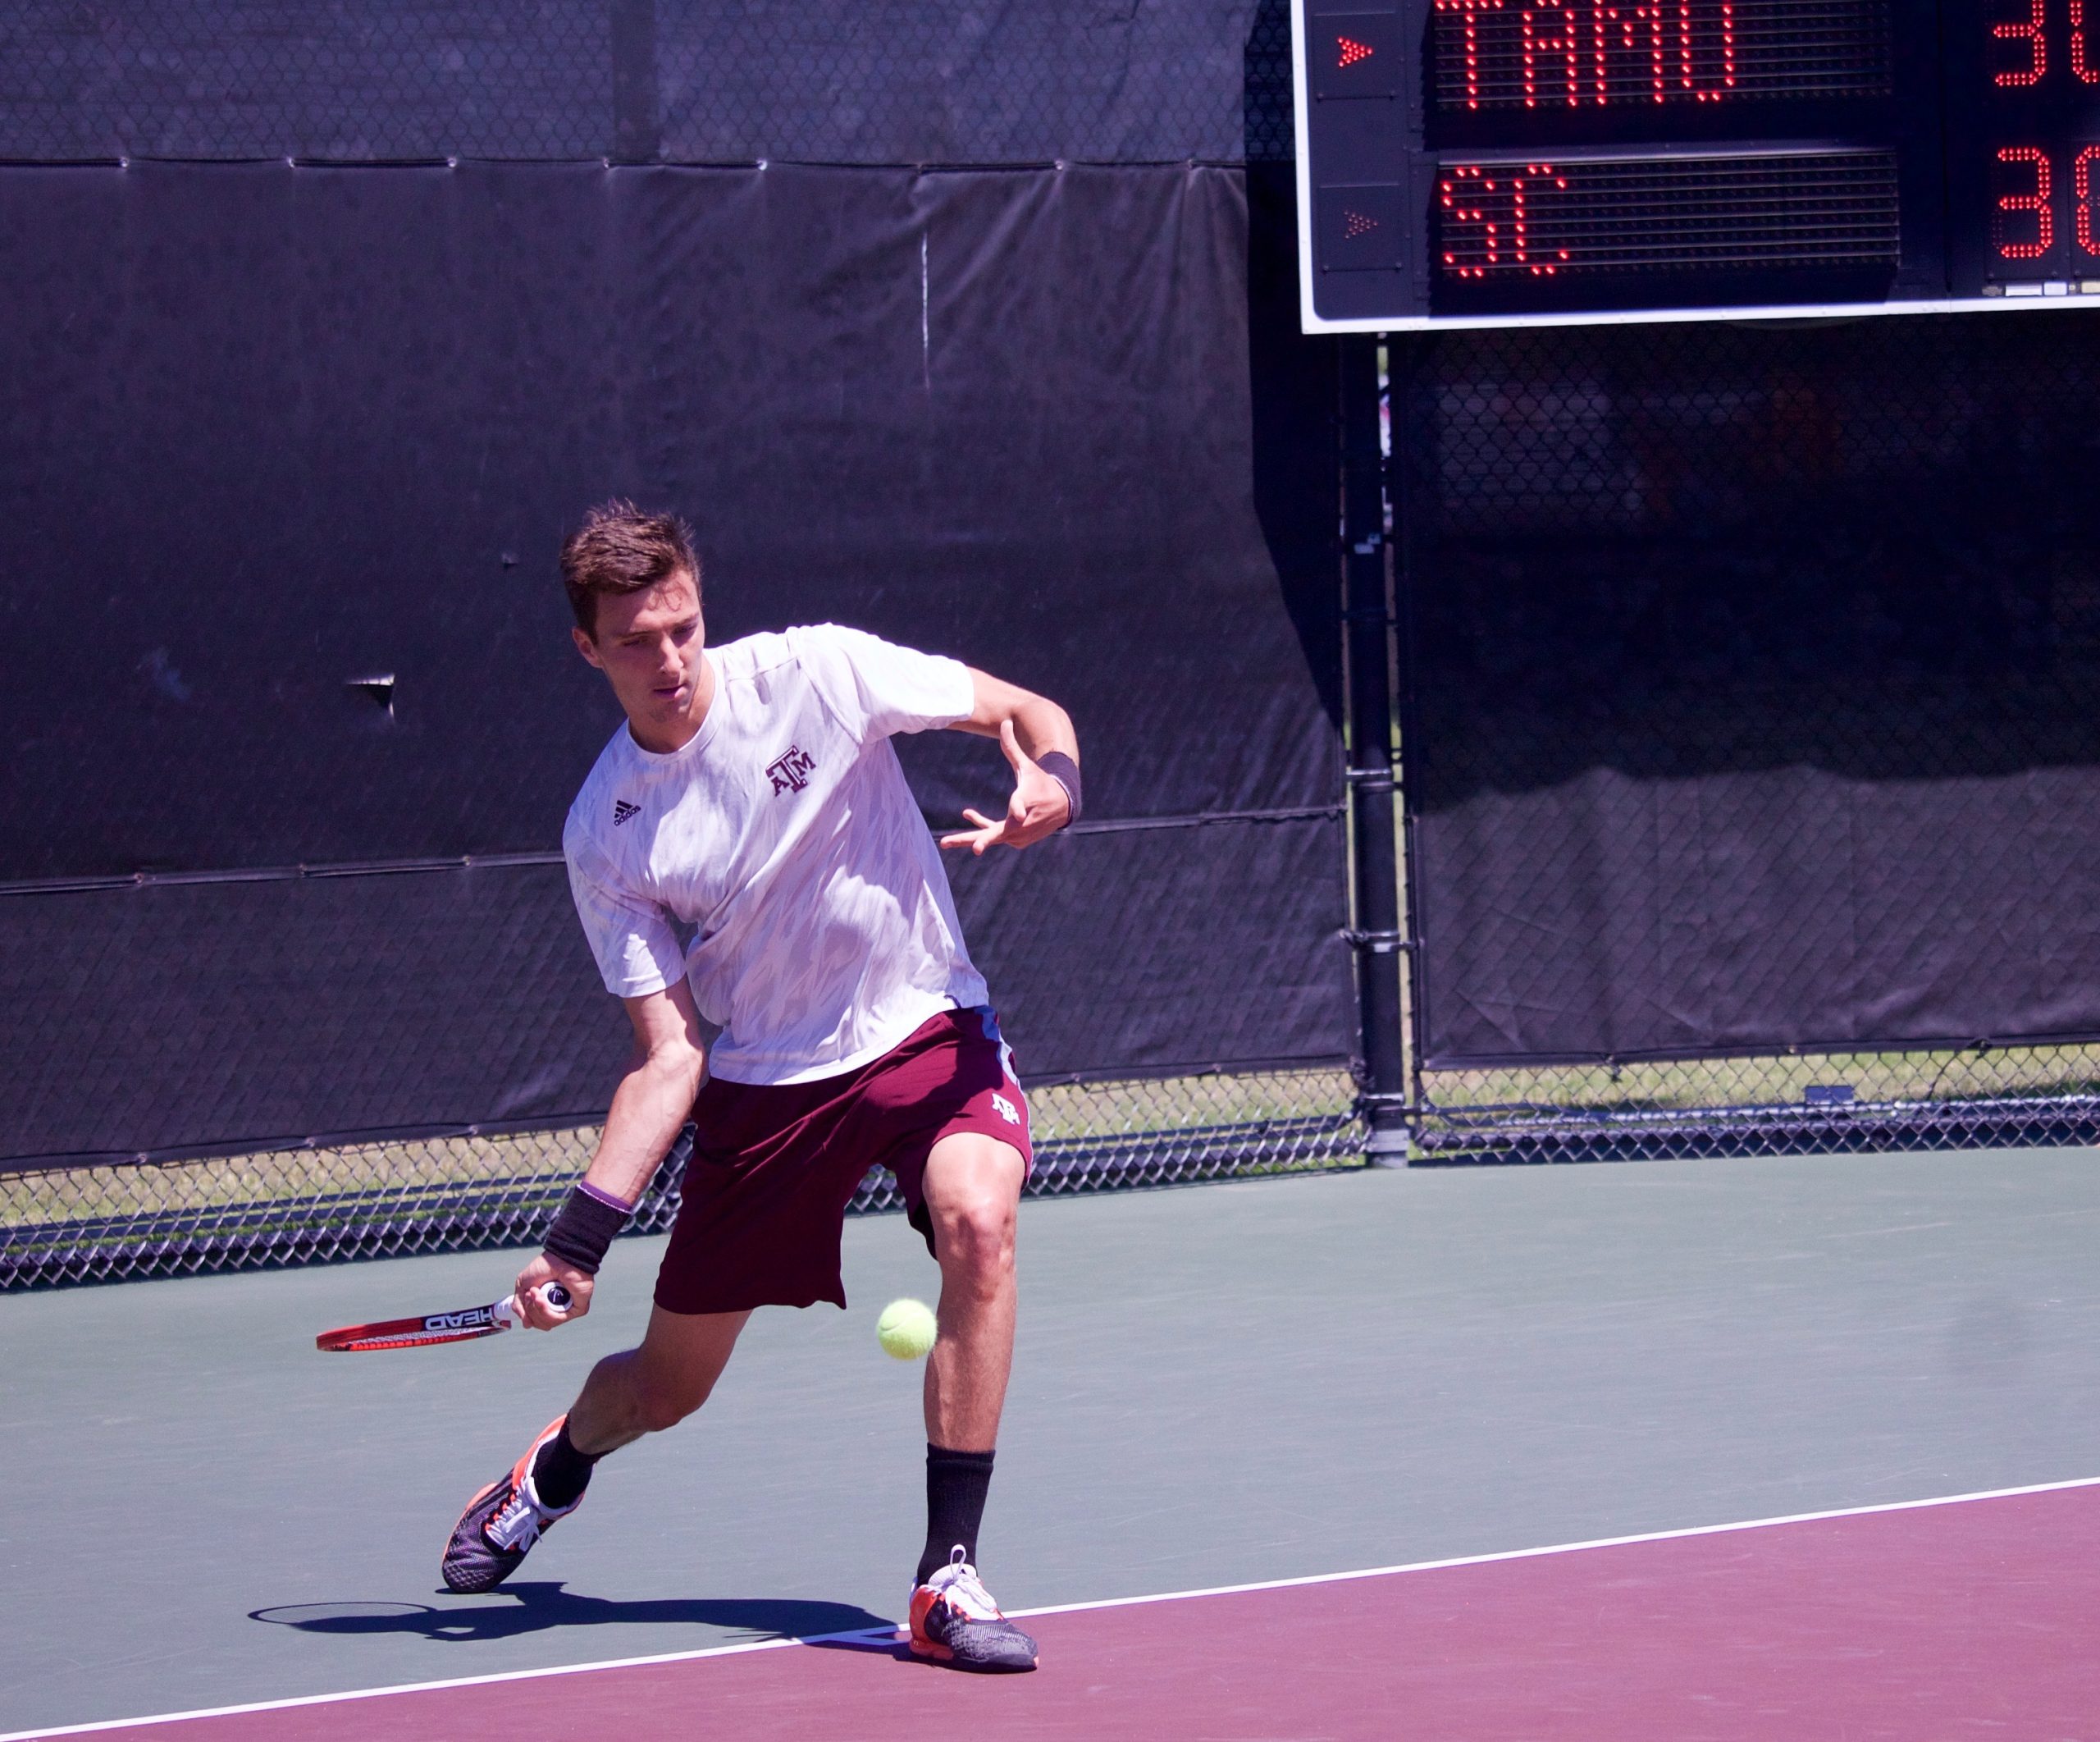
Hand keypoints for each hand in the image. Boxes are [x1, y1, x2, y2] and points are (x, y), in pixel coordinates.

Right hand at [513, 1252, 592, 1328]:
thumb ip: (519, 1306)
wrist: (559, 1257)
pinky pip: (558, 1319)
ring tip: (535, 1292)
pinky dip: (546, 1311)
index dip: (528, 1312)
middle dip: (531, 1309)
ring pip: (548, 1324)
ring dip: (536, 1309)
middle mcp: (559, 1309)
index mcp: (548, 1305)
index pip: (536, 1321)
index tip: (527, 1295)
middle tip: (531, 1292)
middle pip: (540, 1324)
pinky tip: (542, 1298)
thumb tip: (526, 1325)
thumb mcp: (523, 1286)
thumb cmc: (544, 1267)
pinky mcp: (578, 1309)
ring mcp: (569, 1309)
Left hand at [940, 720, 1071, 854]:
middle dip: (983, 841)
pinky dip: (982, 827)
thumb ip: (1012, 747)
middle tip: (974, 850)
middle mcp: (1024, 821)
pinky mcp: (1017, 840)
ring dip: (969, 837)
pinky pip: (995, 834)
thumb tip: (1005, 721)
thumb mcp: (1027, 765)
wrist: (1063, 806)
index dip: (1018, 809)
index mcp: (1027, 800)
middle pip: (1001, 832)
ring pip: (992, 837)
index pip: (1022, 805)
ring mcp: (1021, 834)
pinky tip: (968, 813)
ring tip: (945, 842)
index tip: (1019, 815)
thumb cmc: (1041, 782)